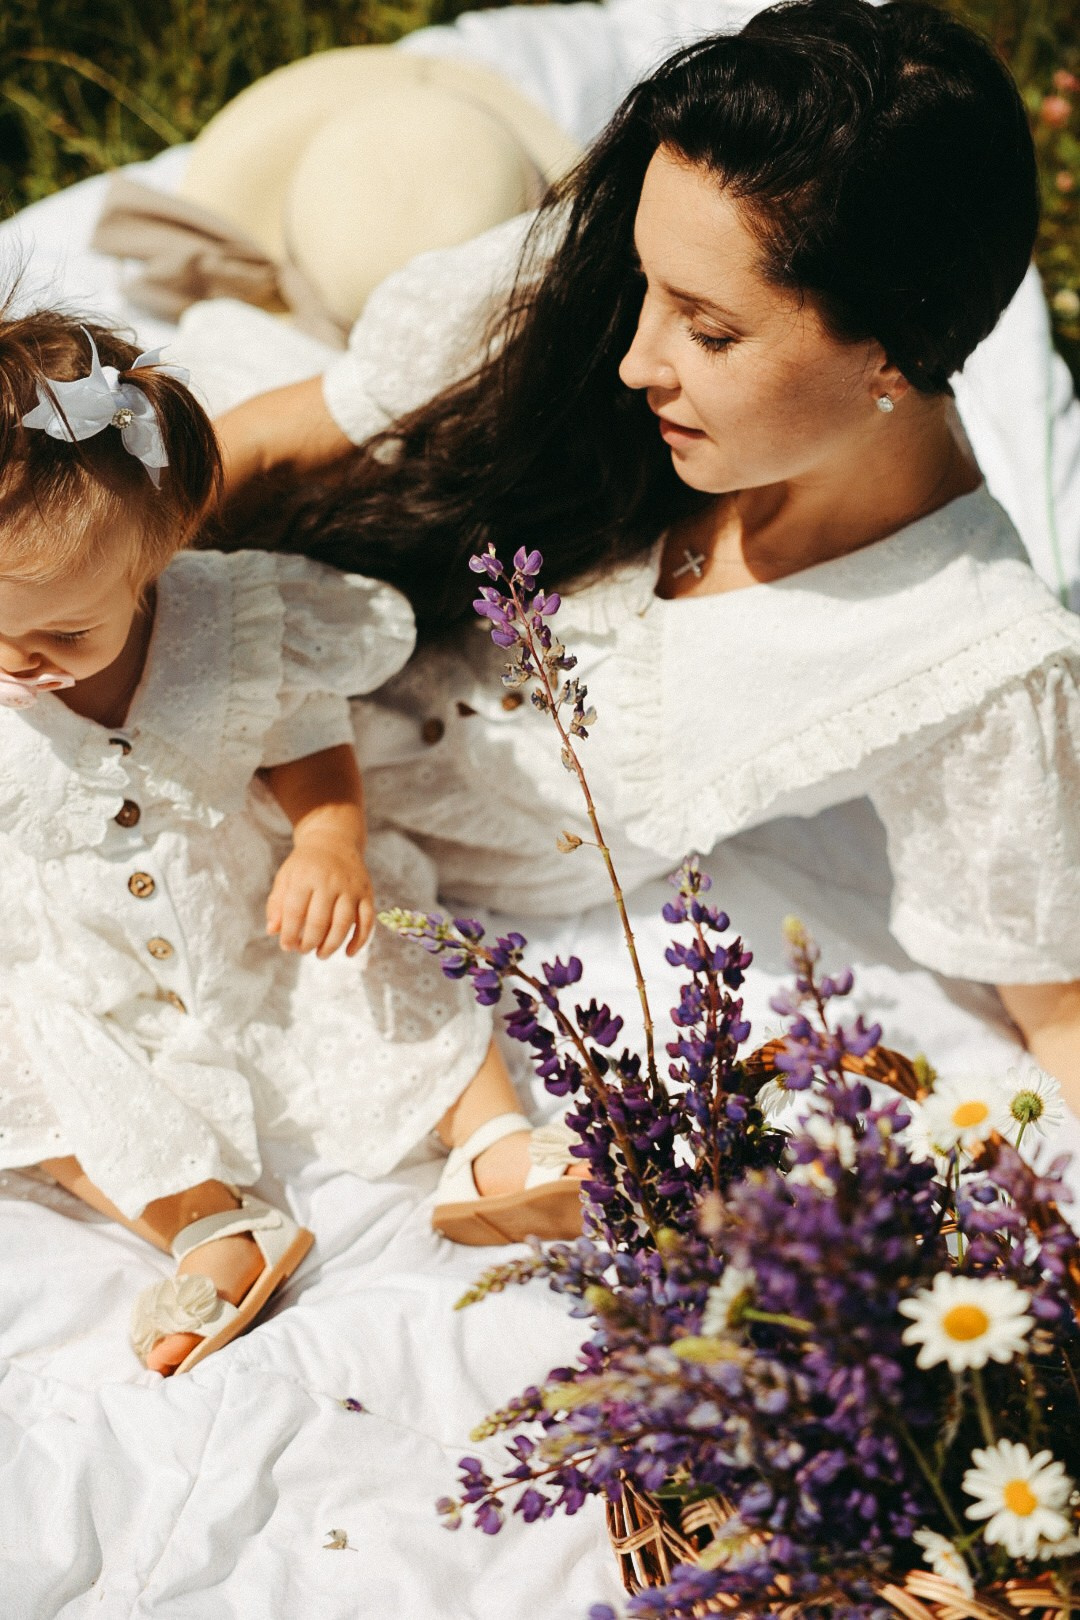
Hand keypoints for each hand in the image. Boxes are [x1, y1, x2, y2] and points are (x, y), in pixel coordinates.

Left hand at [266, 830, 374, 958]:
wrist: (334, 839)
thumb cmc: (305, 864)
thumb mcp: (286, 877)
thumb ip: (277, 904)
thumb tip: (273, 931)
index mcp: (306, 877)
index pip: (295, 912)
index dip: (289, 934)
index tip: (287, 946)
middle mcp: (330, 881)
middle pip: (319, 921)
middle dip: (309, 943)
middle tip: (303, 950)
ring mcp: (351, 888)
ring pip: (344, 924)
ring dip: (331, 945)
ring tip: (320, 954)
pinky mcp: (367, 893)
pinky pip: (367, 921)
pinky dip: (360, 940)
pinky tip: (348, 952)